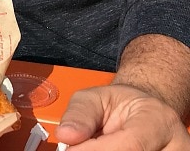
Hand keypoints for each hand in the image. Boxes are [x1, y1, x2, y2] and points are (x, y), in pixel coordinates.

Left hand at [56, 84, 189, 149]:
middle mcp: (176, 146)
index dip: (96, 150)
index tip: (71, 150)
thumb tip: (66, 134)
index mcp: (159, 119)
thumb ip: (80, 114)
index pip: (131, 145)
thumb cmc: (121, 105)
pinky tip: (108, 150)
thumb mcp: (95, 98)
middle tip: (79, 148)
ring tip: (97, 145)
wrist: (144, 113)